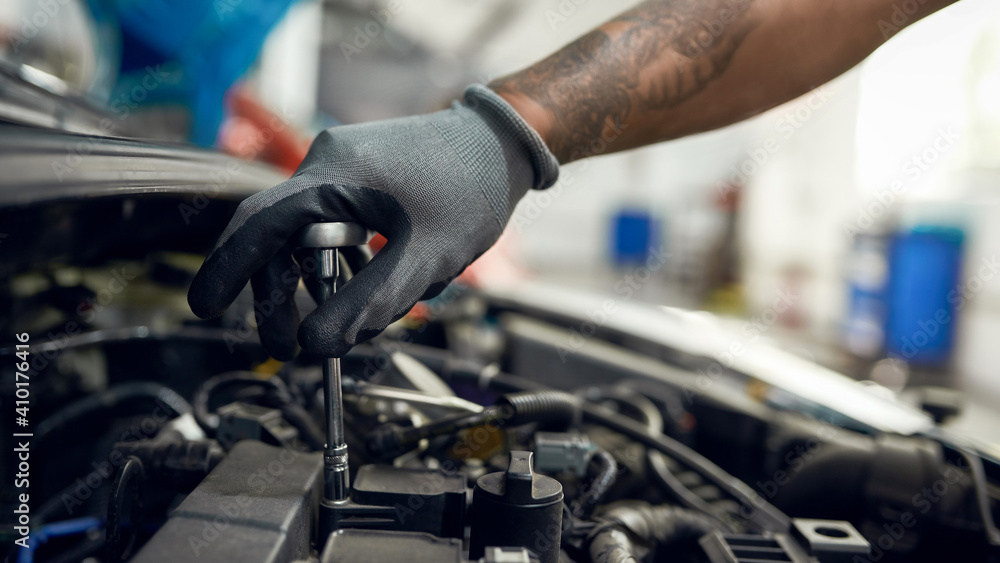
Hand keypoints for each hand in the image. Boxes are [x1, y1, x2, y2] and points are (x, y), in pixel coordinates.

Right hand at [188, 85, 558, 358]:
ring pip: (308, 237)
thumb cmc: (471, 188)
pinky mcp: (362, 181)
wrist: (504, 144)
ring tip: (340, 326)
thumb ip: (369, 304)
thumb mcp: (423, 258)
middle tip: (284, 344)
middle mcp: (328, 166)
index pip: (259, 223)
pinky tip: (372, 286)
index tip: (205, 306)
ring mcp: (344, 171)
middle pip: (278, 237)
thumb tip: (318, 345)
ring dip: (319, 284)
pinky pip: (335, 227)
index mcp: (334, 176)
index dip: (227, 267)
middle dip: (278, 295)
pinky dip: (344, 263)